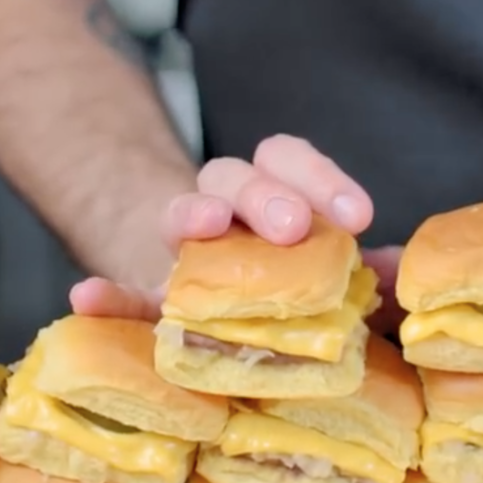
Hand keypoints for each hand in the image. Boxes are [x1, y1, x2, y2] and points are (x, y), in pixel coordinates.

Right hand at [68, 135, 398, 321]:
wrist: (218, 322)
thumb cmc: (288, 295)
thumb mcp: (329, 280)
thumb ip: (361, 274)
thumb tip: (397, 269)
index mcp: (272, 198)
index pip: (287, 160)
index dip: (321, 177)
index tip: (358, 216)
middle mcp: (223, 211)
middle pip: (236, 175)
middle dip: (265, 193)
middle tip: (293, 227)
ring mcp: (181, 254)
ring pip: (182, 211)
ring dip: (193, 212)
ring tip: (206, 226)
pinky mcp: (148, 305)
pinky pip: (121, 297)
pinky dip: (103, 297)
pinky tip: (86, 299)